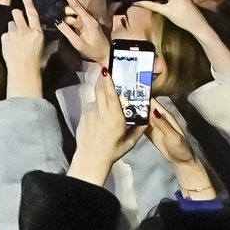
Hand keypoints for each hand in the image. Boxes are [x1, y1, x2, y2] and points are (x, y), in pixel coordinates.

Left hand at [68, 53, 135, 180]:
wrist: (90, 159)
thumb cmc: (112, 152)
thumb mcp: (130, 142)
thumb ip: (139, 128)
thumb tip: (147, 118)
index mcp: (114, 118)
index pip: (110, 95)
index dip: (108, 81)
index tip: (107, 70)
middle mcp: (101, 113)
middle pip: (100, 90)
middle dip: (103, 81)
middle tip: (107, 75)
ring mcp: (89, 114)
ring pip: (95, 98)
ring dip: (101, 97)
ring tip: (106, 106)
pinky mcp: (82, 117)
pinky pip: (90, 107)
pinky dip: (96, 108)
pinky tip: (99, 118)